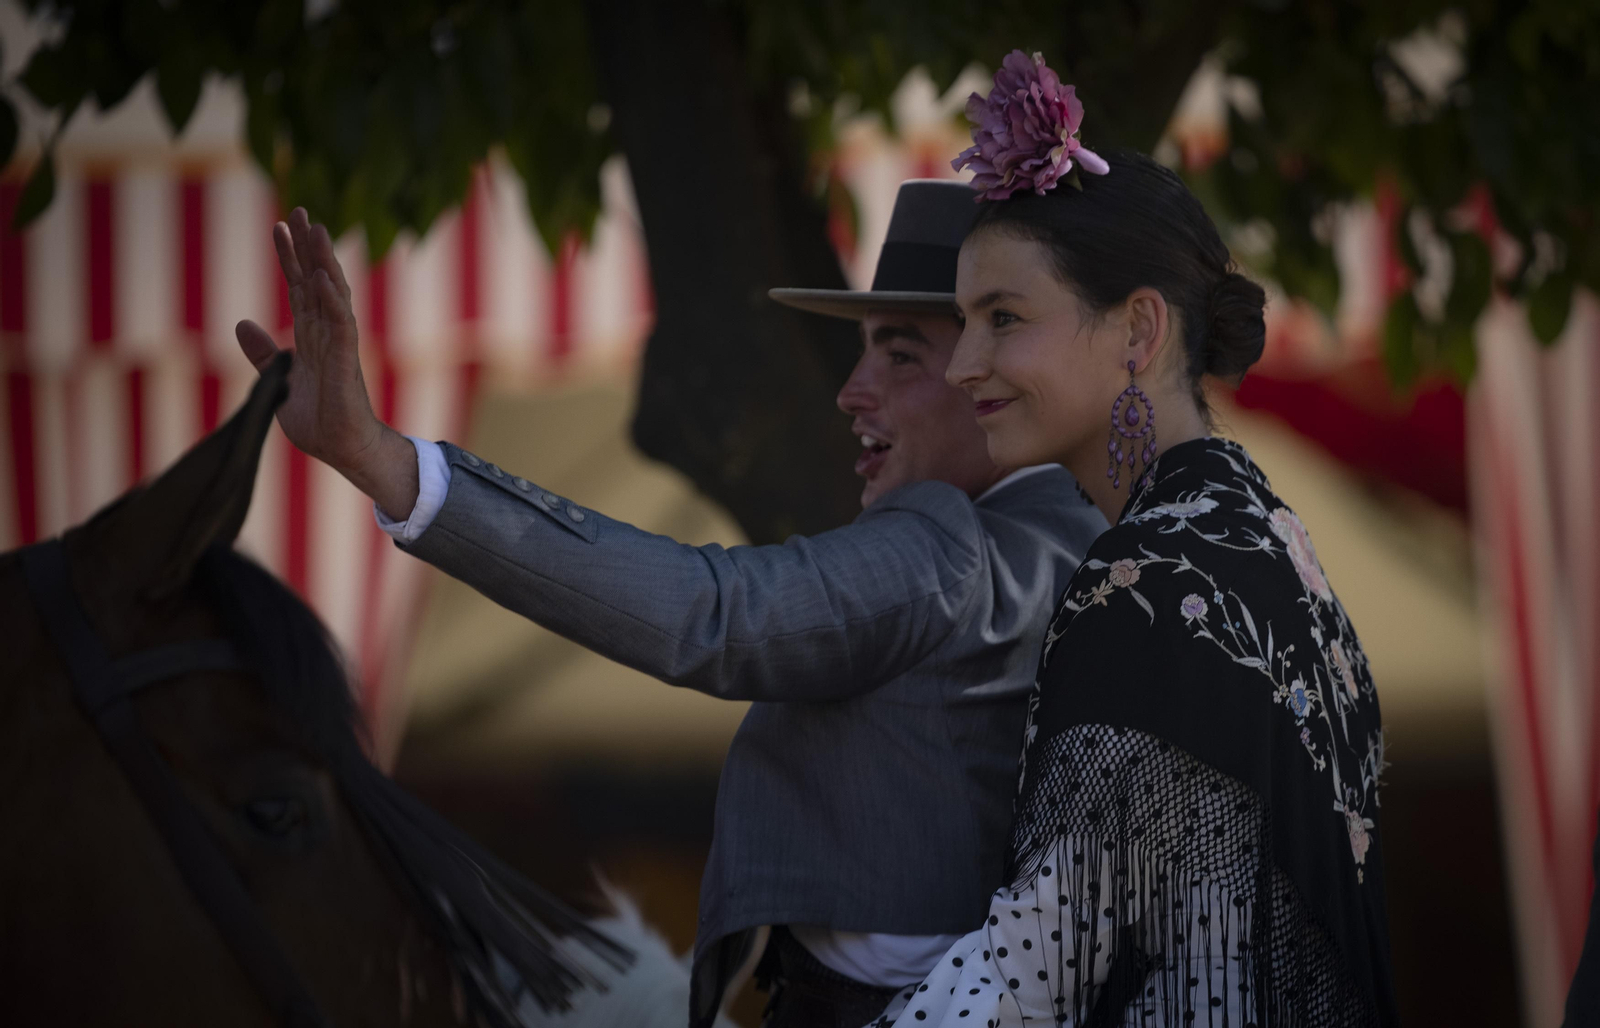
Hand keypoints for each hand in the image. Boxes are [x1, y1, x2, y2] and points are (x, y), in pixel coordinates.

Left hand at [236, 208, 418, 518]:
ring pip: (332, 294)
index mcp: (312, 335)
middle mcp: (328, 333)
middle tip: (299, 210)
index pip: (299, 287)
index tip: (280, 225)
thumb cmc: (319, 419)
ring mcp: (339, 345)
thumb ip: (264, 353)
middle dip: (307, 246)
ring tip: (316, 230)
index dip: (289, 257)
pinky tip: (323, 276)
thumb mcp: (280, 380)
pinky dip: (332, 299)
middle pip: (316, 280)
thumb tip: (242, 323)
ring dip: (324, 261)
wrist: (343, 450)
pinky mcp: (346, 363)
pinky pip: (341, 325)